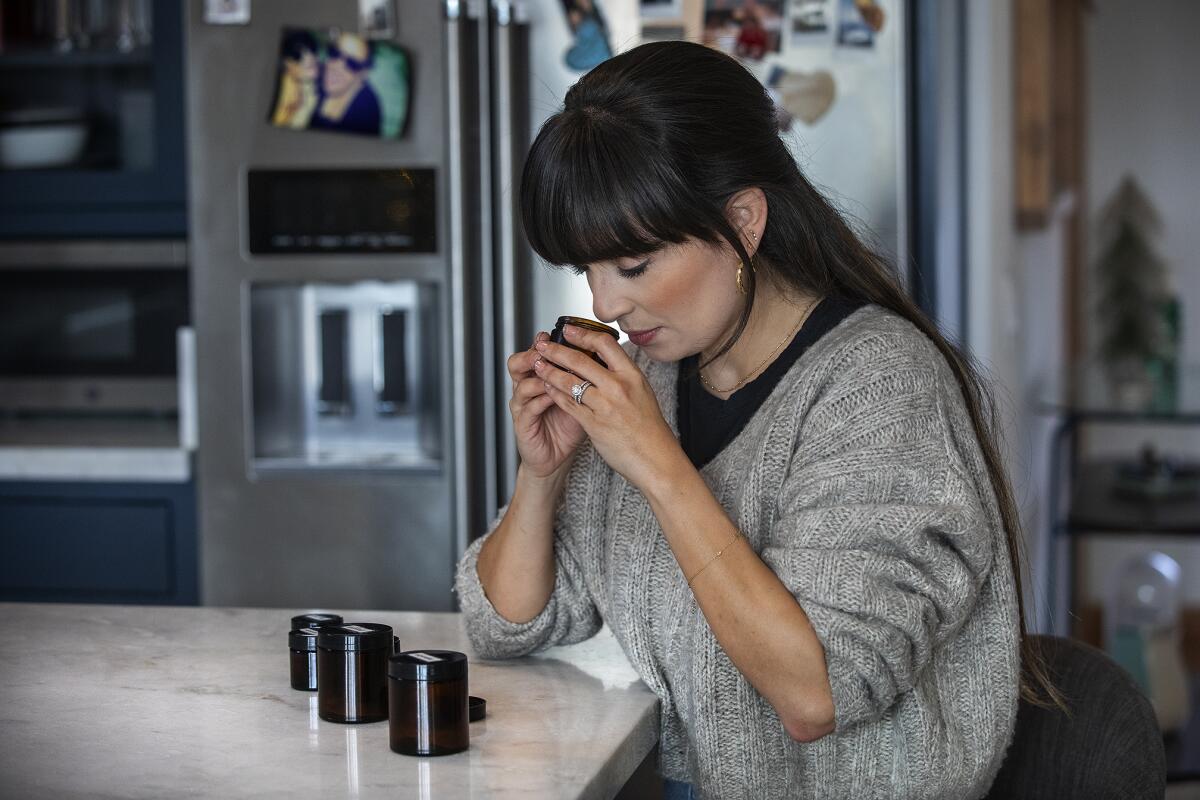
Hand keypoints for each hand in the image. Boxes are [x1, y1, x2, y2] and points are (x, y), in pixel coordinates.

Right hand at [507, 331, 587, 478]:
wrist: (558, 458)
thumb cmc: (570, 426)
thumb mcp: (580, 397)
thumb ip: (585, 377)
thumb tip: (604, 354)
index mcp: (539, 378)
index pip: (535, 353)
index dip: (544, 341)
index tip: (561, 332)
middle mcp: (526, 389)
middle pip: (518, 363)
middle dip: (533, 353)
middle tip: (546, 347)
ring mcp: (522, 406)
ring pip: (522, 383)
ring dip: (539, 376)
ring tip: (552, 370)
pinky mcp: (522, 424)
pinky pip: (528, 408)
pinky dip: (541, 399)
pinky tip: (553, 395)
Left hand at [533, 324, 679, 489]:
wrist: (655, 458)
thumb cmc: (649, 427)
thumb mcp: (641, 392)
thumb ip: (622, 375)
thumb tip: (603, 358)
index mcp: (632, 375)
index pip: (605, 344)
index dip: (583, 334)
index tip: (568, 330)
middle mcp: (619, 387)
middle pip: (581, 360)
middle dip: (557, 351)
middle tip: (543, 345)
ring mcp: (606, 406)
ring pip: (570, 382)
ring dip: (550, 372)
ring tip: (538, 365)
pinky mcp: (594, 425)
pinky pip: (568, 404)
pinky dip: (554, 393)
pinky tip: (546, 387)